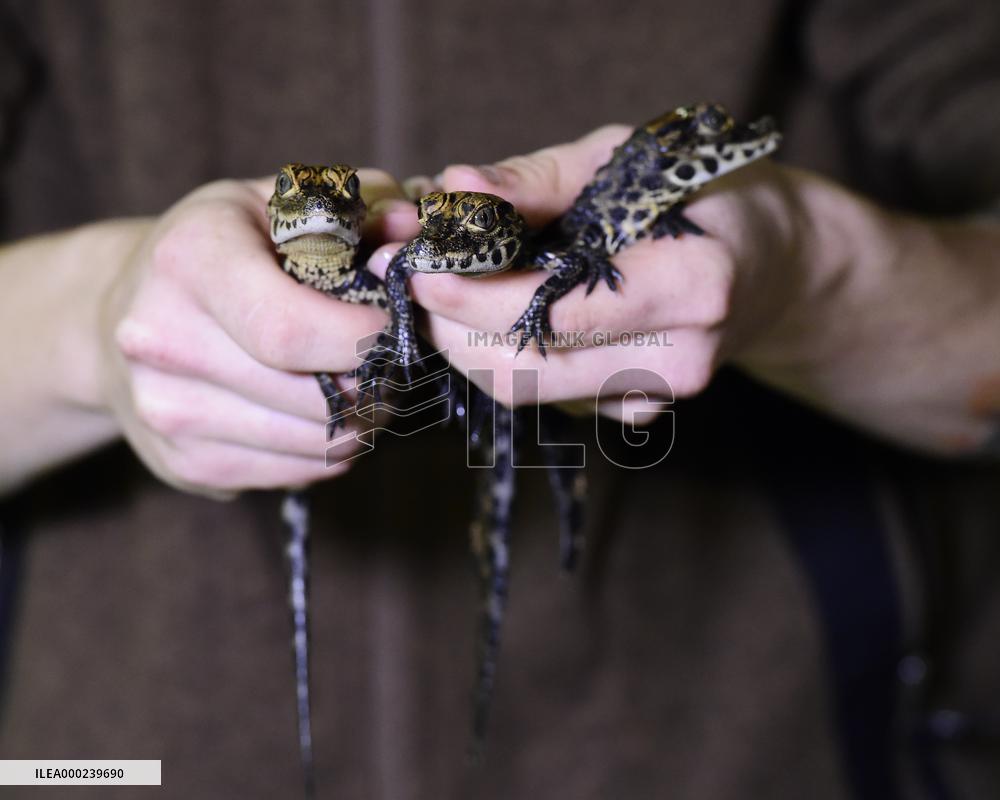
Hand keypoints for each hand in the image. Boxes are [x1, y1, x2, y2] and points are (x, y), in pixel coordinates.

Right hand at [98, 171, 403, 496]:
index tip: (392, 329)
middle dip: (375, 387)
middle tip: (394, 367)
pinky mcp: (182, 463)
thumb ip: (360, 207)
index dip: (361, 340)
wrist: (123, 306)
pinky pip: (292, 474)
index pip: (290, 330)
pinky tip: (325, 416)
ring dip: (360, 424)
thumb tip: (413, 228)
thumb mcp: (285, 202)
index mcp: (190, 259)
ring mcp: (164, 408)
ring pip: (310, 445)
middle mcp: (161, 337)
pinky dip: (328, 452)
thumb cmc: (228, 247)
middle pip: (308, 397)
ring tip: (366, 389)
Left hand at [370, 126, 800, 422]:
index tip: (417, 263)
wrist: (771, 261)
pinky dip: (505, 355)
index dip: (471, 297)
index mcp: (693, 284)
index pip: (554, 314)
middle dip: (451, 327)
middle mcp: (680, 357)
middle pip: (526, 371)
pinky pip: (546, 394)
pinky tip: (503, 312)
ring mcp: (659, 396)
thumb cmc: (696, 193)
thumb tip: (453, 190)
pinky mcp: (636, 412)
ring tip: (448, 287)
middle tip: (414, 276)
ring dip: (468, 343)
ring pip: (526, 391)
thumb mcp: (625, 159)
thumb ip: (537, 181)